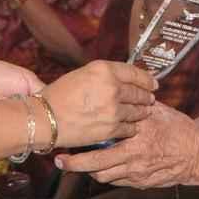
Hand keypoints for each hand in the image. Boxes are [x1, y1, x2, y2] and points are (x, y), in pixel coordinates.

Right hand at [42, 60, 156, 147]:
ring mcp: (114, 109)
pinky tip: (130, 126)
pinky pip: (130, 128)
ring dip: (142, 112)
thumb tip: (120, 80)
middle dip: (146, 96)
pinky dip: (132, 127)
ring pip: (137, 111)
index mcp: (104, 70)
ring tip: (143, 112)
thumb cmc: (58, 96)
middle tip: (150, 99)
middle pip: (139, 92)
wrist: (45, 118)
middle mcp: (112, 87)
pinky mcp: (112, 128)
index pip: (135, 73)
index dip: (147, 79)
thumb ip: (103, 76)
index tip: (153, 83)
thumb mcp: (81, 75)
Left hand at [56, 102, 198, 188]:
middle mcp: (135, 156)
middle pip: (96, 165)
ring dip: (89, 171)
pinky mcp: (140, 183)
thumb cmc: (179, 130)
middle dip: (75, 164)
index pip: (103, 138)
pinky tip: (98, 168)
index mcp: (137, 134)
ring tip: (75, 165)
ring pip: (103, 176)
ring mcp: (137, 173)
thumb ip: (137, 105)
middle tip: (60, 161)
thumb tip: (121, 90)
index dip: (83, 140)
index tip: (67, 137)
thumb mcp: (159, 112)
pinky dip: (105, 175)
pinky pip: (116, 181)